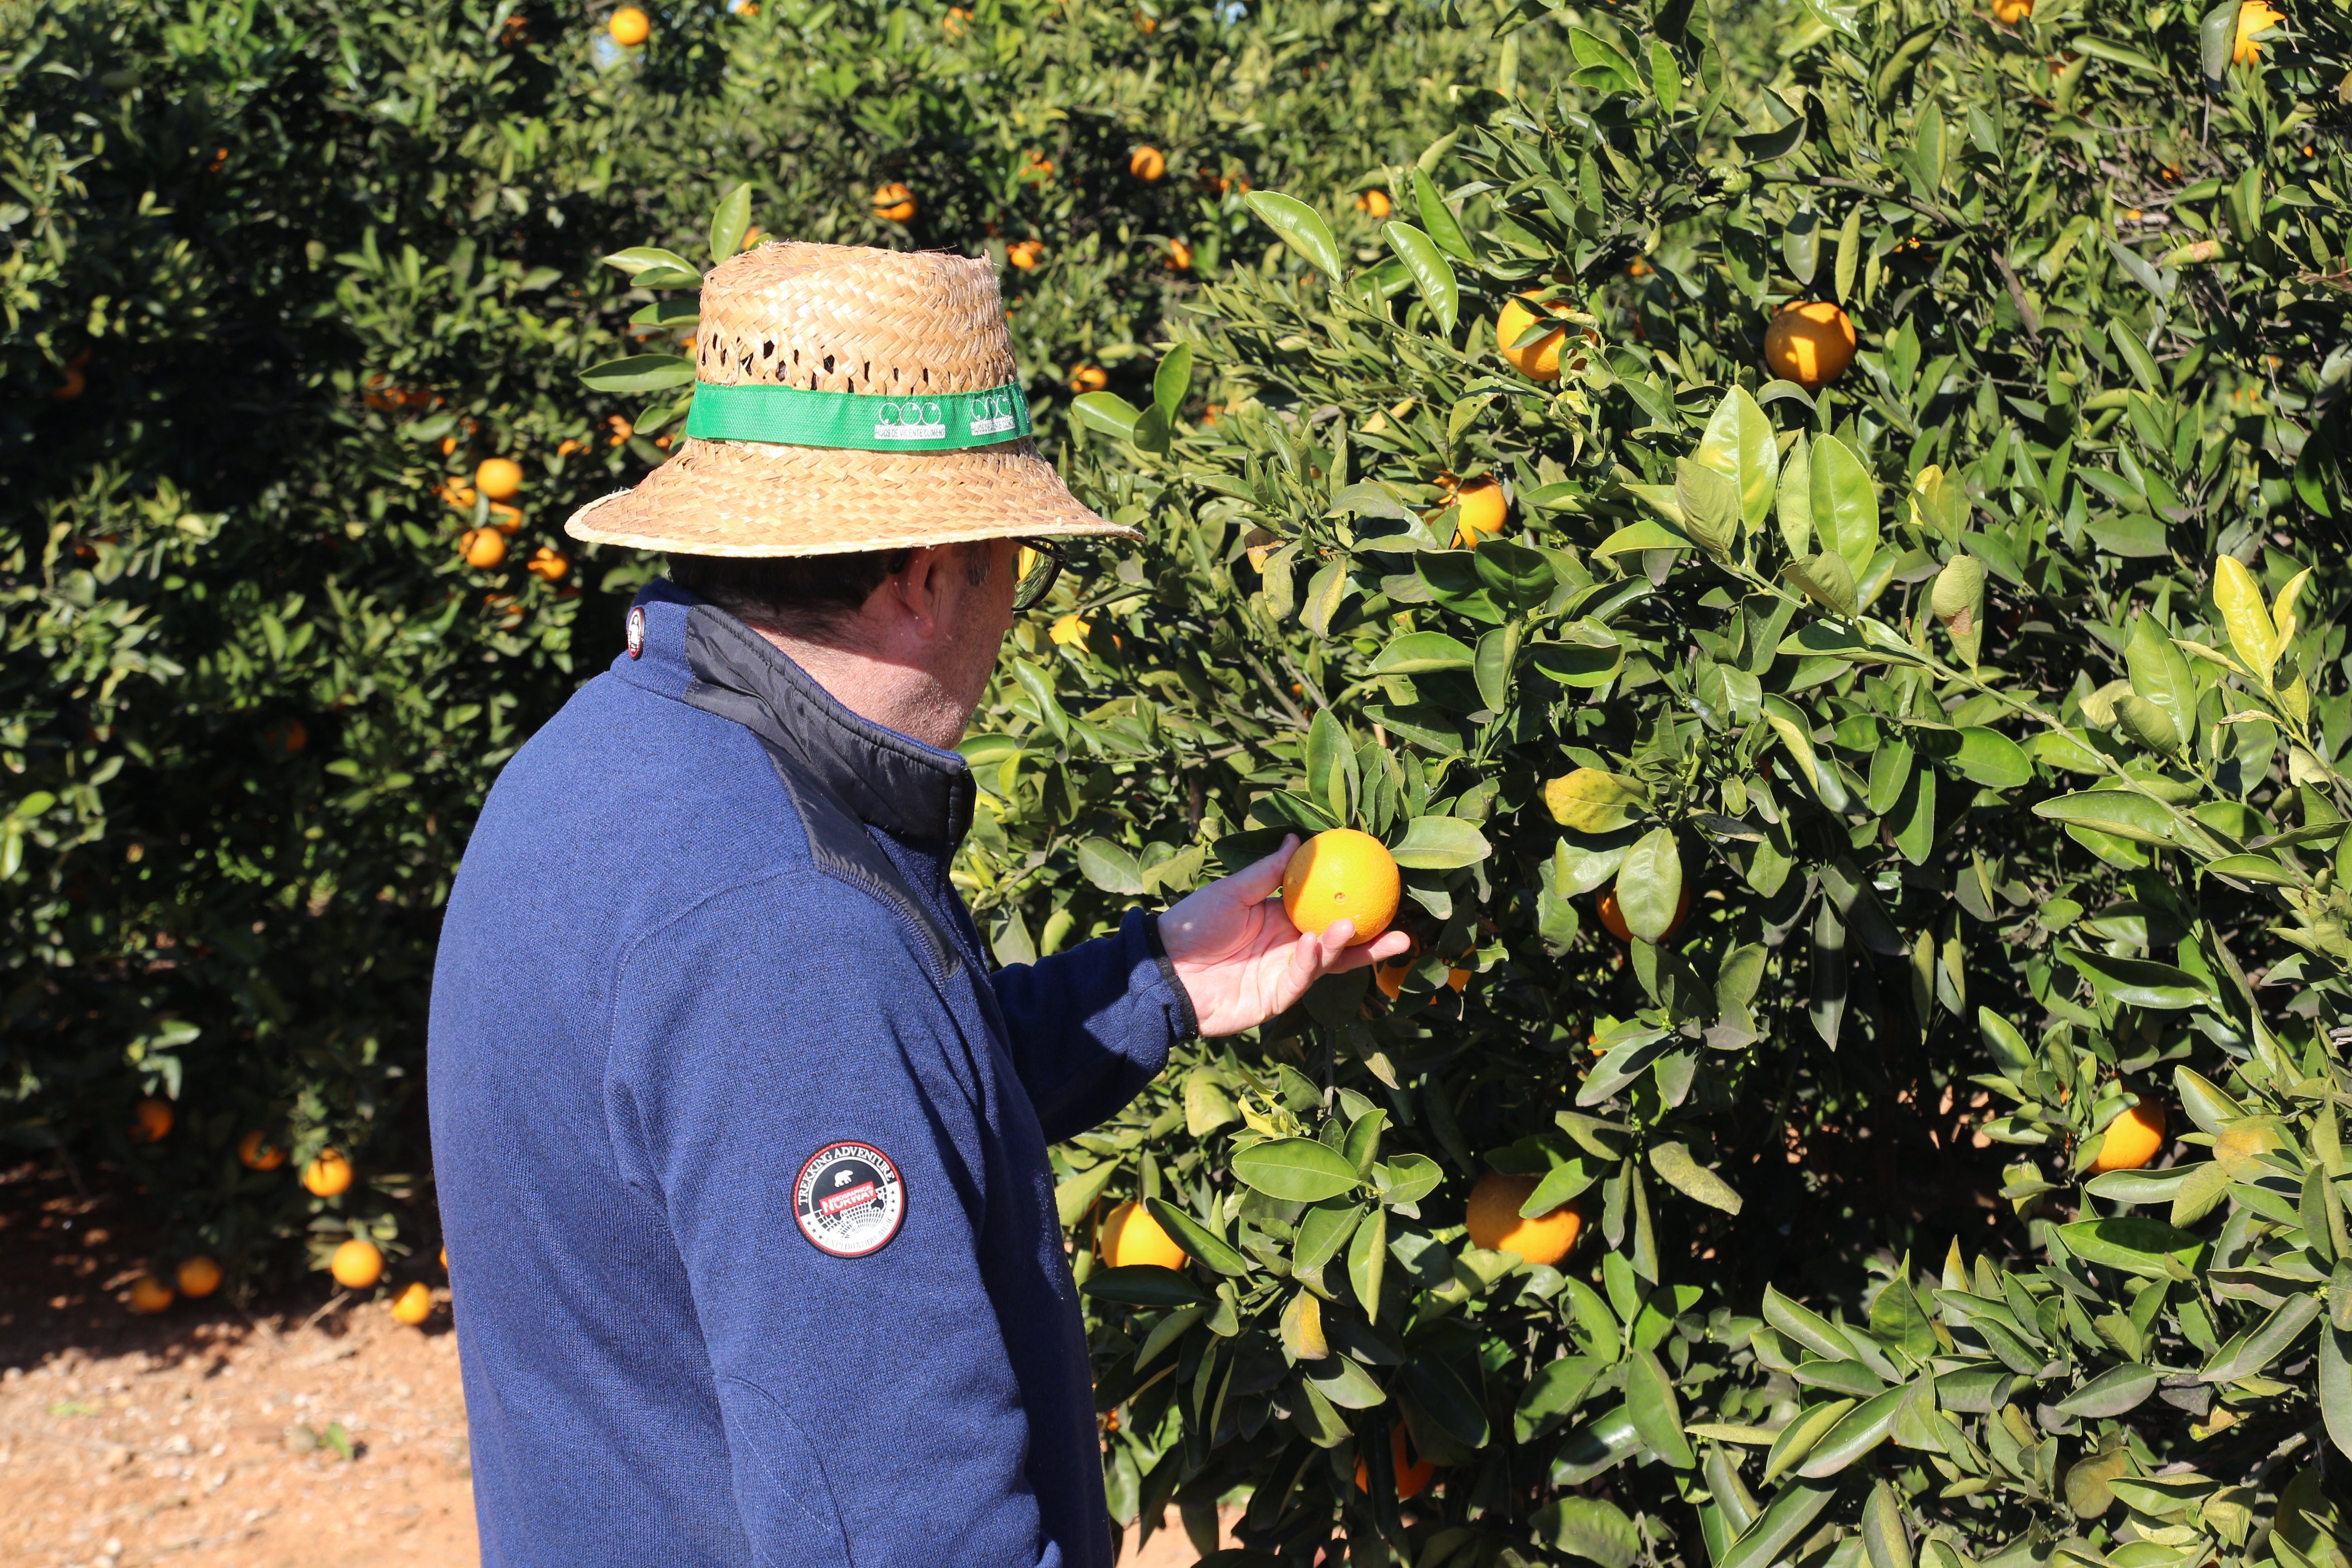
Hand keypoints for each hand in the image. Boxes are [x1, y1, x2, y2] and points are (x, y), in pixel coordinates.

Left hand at [1158, 836, 1410, 1037]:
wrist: (1164, 969)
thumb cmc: (1192, 925)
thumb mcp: (1231, 891)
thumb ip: (1266, 872)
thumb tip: (1295, 839)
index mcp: (1281, 918)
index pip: (1326, 910)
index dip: (1354, 904)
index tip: (1383, 891)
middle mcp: (1290, 946)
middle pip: (1339, 943)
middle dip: (1372, 940)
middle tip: (1403, 930)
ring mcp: (1284, 973)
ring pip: (1327, 962)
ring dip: (1344, 947)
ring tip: (1352, 927)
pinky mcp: (1275, 997)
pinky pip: (1301, 978)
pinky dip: (1311, 961)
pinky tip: (1316, 942)